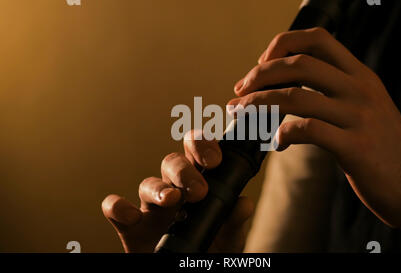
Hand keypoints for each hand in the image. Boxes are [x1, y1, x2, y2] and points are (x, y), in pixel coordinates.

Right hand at [102, 130, 253, 252]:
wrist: (190, 270)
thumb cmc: (210, 249)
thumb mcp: (228, 237)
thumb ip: (233, 220)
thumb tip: (243, 204)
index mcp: (200, 184)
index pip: (198, 152)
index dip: (203, 146)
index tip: (215, 160)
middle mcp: (175, 190)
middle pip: (172, 163)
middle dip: (184, 171)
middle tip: (200, 191)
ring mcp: (152, 209)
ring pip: (148, 184)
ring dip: (159, 189)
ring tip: (172, 200)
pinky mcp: (132, 229)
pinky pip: (115, 209)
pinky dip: (118, 207)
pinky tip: (131, 216)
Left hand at [229, 28, 400, 250]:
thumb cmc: (384, 151)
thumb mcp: (365, 110)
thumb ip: (336, 94)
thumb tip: (290, 92)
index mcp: (361, 76)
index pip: (318, 39)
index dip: (282, 45)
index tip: (260, 64)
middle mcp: (360, 89)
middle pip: (299, 63)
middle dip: (260, 75)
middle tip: (240, 92)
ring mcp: (359, 116)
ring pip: (296, 96)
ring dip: (259, 105)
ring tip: (242, 116)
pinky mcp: (356, 146)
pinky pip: (308, 130)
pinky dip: (283, 134)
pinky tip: (277, 144)